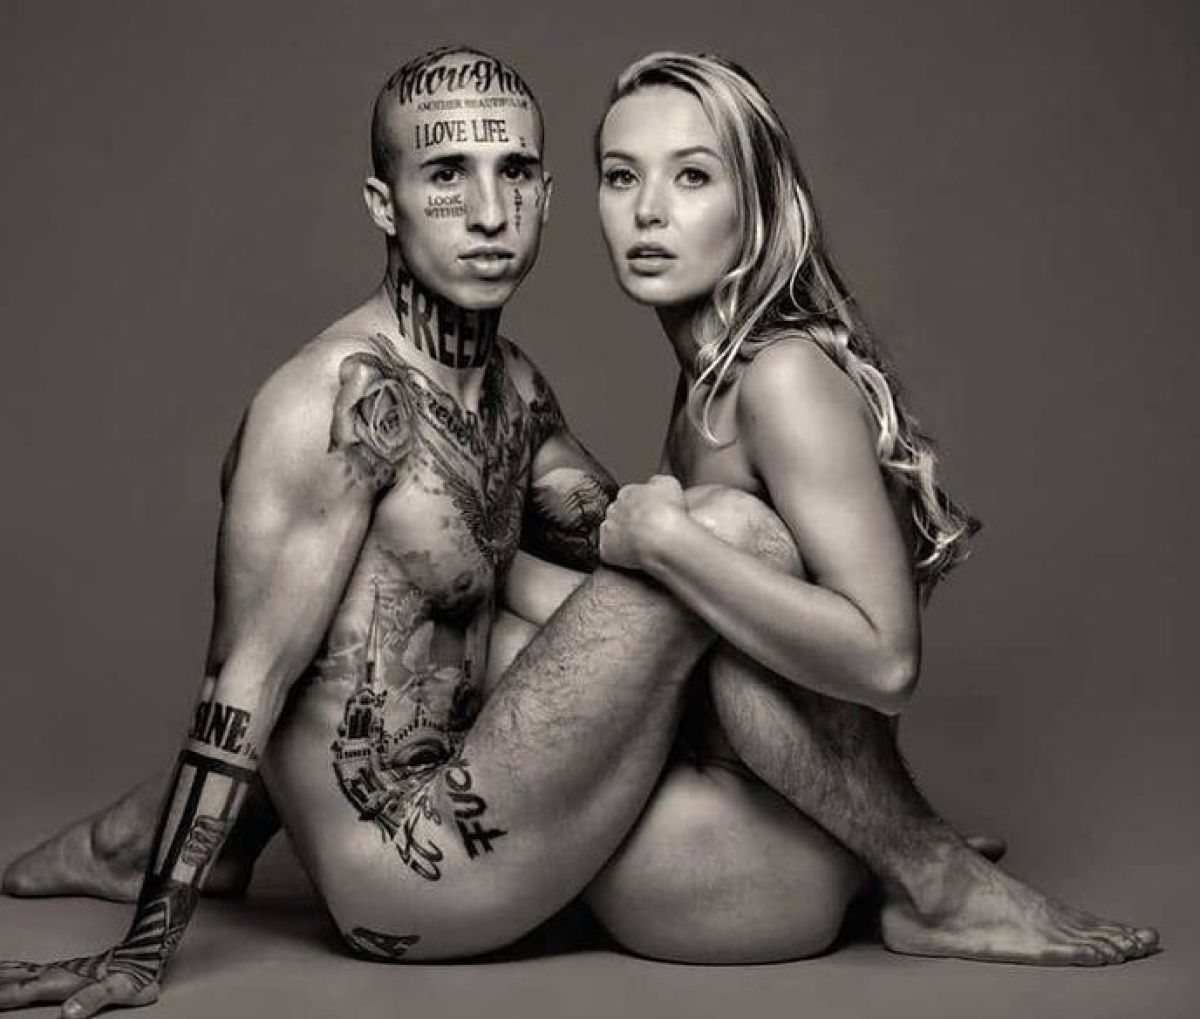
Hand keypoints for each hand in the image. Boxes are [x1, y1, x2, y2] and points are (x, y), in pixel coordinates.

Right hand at [0, 951, 157, 1016]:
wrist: (149, 945)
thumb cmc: (136, 972)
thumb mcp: (118, 990)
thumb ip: (92, 1000)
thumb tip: (67, 1015)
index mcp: (65, 981)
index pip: (25, 991)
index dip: (3, 996)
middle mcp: (59, 973)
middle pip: (19, 980)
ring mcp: (63, 968)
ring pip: (23, 972)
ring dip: (2, 974)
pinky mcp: (69, 968)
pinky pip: (34, 969)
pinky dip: (16, 969)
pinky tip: (12, 971)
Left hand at [598, 474, 687, 571]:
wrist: (661, 538)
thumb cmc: (666, 512)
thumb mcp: (669, 484)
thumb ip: (656, 482)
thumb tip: (654, 485)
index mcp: (628, 492)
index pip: (629, 496)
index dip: (640, 506)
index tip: (648, 513)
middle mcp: (614, 508)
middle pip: (618, 513)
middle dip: (629, 520)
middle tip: (645, 529)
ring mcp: (608, 529)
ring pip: (611, 532)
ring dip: (622, 537)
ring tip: (641, 544)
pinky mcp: (606, 550)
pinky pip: (608, 552)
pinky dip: (618, 555)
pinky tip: (633, 556)